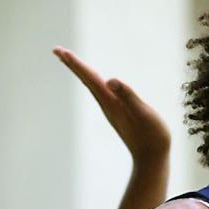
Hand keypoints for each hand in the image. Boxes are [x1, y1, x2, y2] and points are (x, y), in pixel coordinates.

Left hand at [54, 47, 170, 165]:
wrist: (152, 158)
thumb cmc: (152, 136)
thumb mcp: (143, 113)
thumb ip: (127, 96)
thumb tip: (110, 81)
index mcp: (111, 102)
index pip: (90, 78)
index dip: (77, 64)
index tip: (62, 51)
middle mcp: (107, 105)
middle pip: (86, 80)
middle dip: (72, 65)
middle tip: (56, 50)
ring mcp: (111, 110)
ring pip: (91, 86)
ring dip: (80, 72)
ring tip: (69, 60)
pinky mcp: (117, 113)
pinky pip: (100, 92)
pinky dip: (92, 81)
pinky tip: (92, 80)